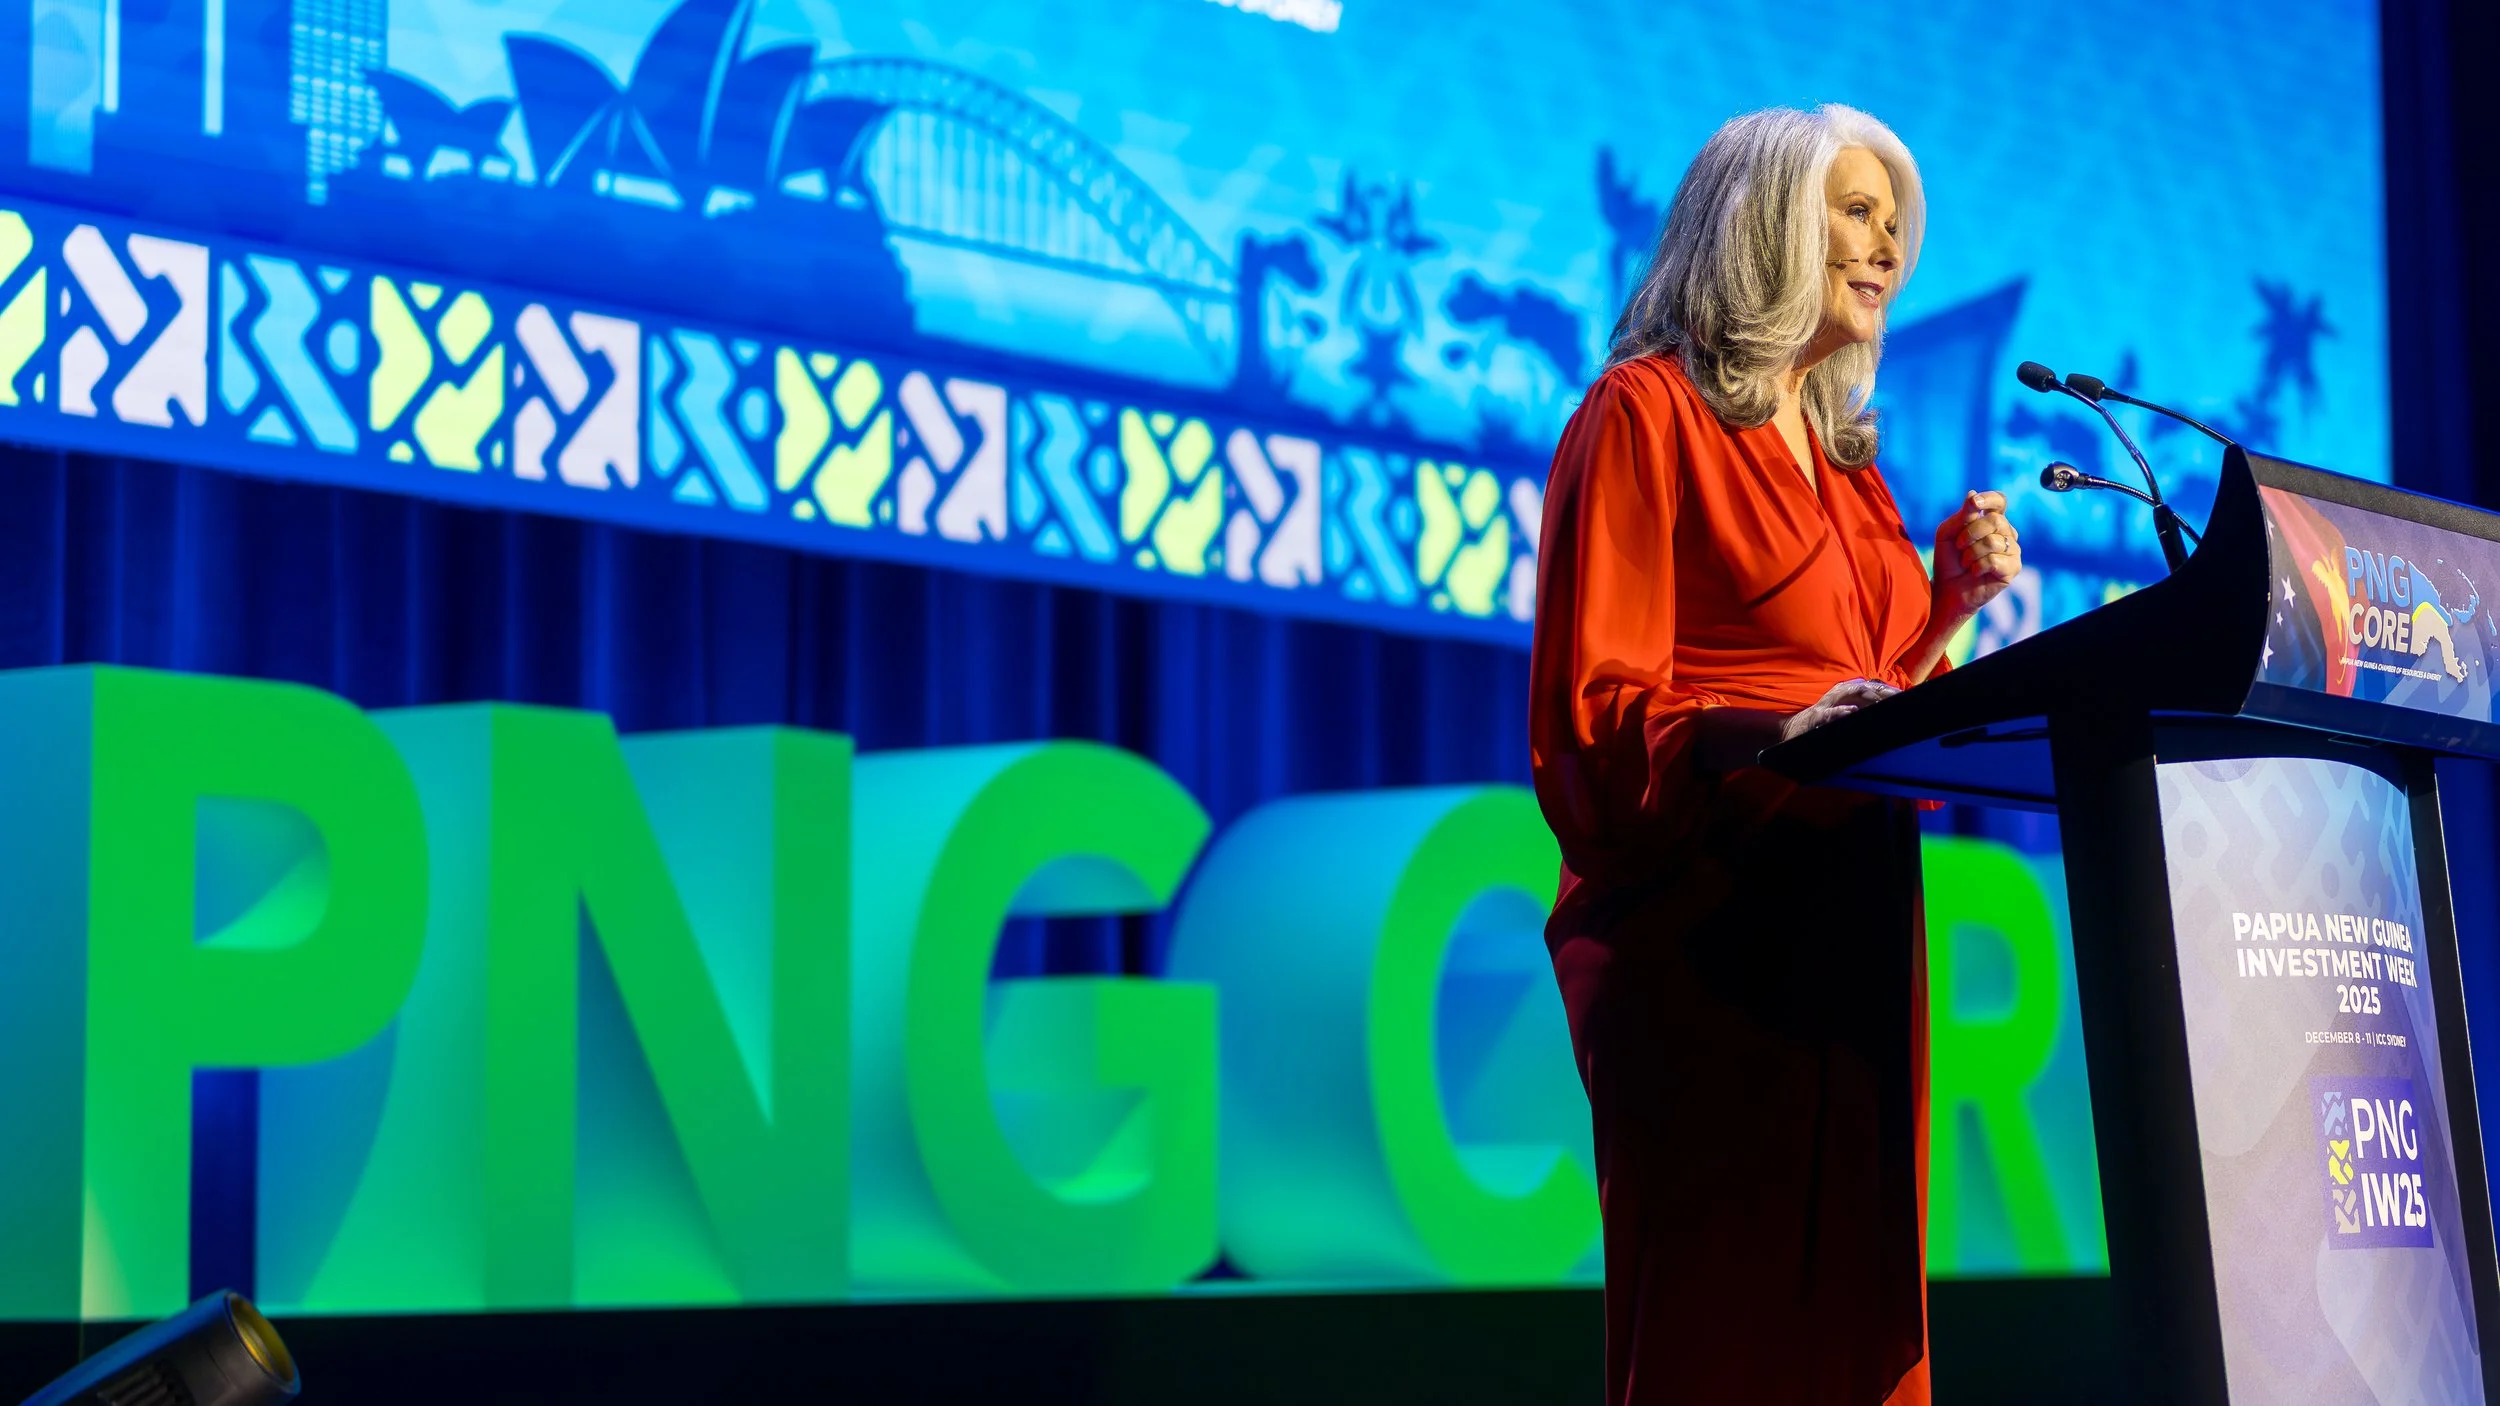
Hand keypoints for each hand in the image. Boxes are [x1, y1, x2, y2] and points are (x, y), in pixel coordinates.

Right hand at [1777, 677, 1899, 743]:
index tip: (1907, 696)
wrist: (1794, 730)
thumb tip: (1886, 711)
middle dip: (1883, 692)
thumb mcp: (1844, 714)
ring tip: (1880, 700)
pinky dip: (1840, 711)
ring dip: (1866, 696)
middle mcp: (1838, 694)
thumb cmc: (1823, 723)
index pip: (1872, 688)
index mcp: (1846, 693)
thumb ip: (1862, 710)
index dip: (1889, 691)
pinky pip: (1829, 713)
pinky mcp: (1816, 717)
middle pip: (1865, 688)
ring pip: (1849, 694)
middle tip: (1900, 698)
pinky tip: (1851, 711)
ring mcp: (1827, 704)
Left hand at [1932, 490, 2021, 621]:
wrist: (1948, 588)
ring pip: (1993, 541)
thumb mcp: (1948, 533)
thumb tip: (1973, 494)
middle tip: (1959, 546)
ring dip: (1971, 553)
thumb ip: (1962, 515)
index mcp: (1992, 520)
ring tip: (1966, 562)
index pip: (2000, 501)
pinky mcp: (2013, 568)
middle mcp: (2007, 532)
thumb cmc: (1949, 559)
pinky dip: (1977, 566)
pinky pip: (1994, 560)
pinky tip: (1975, 572)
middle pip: (1995, 520)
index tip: (1975, 504)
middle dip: (1970, 533)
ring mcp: (2013, 550)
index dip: (1990, 499)